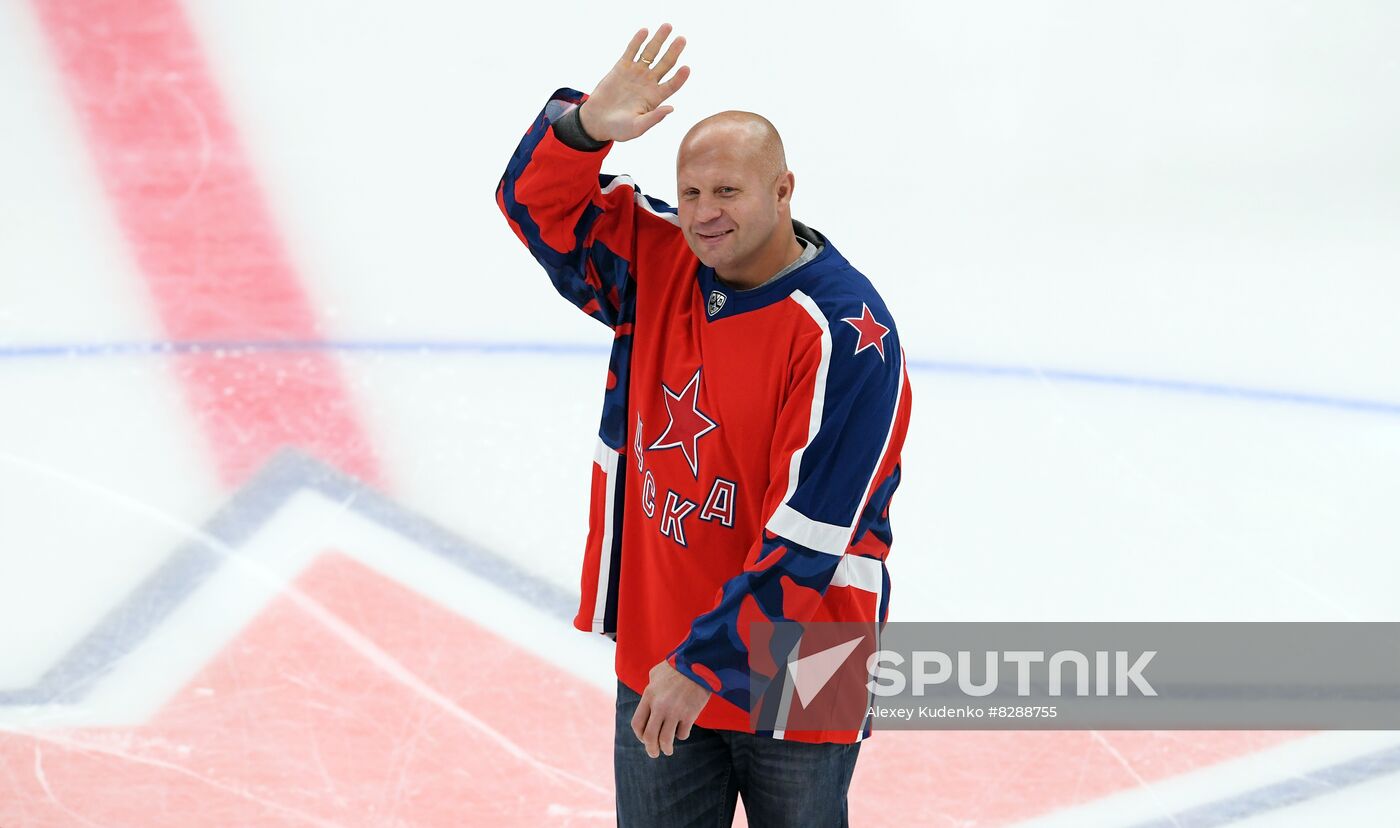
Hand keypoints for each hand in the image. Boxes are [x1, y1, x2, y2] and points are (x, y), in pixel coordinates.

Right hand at [578, 24, 690, 143]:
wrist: (597, 121)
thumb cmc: (618, 129)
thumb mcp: (637, 128)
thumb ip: (654, 118)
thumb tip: (671, 109)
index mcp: (655, 98)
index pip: (672, 85)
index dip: (680, 77)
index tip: (687, 68)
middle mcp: (649, 83)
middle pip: (665, 64)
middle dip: (674, 51)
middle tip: (682, 39)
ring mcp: (636, 73)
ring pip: (650, 53)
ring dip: (659, 40)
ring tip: (667, 27)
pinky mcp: (621, 67)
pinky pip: (632, 51)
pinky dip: (638, 41)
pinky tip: (645, 31)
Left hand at [631, 659, 711, 758]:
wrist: (699, 662)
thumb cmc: (677, 667)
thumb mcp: (656, 674)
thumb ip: (649, 689)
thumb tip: (647, 703)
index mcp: (649, 696)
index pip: (637, 723)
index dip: (639, 735)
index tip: (644, 739)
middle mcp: (659, 706)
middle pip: (649, 736)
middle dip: (651, 749)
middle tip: (654, 753)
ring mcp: (675, 711)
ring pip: (665, 740)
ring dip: (666, 749)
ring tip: (668, 750)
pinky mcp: (689, 714)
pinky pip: (682, 734)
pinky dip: (681, 735)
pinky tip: (683, 731)